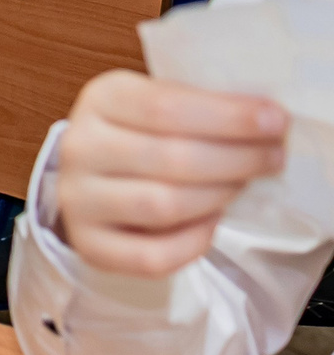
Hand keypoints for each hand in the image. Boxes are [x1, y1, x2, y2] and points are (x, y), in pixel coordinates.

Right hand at [52, 69, 287, 275]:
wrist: (95, 177)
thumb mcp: (159, 102)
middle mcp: (80, 147)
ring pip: (163, 205)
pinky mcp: (90, 244)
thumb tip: (267, 119)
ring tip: (242, 185)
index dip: (227, 117)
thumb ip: (201, 106)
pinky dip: (194, 242)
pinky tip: (211, 222)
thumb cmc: (143, 135)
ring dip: (218, 197)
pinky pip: (152, 255)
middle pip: (170, 157)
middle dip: (237, 159)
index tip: (276, 121)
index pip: (164, 106)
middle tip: (274, 158)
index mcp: (100, 99)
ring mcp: (78, 199)